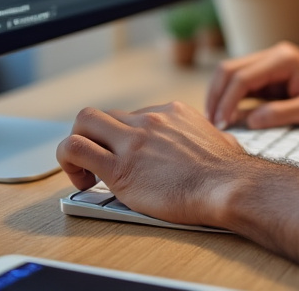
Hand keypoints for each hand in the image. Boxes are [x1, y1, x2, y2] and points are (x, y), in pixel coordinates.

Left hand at [56, 100, 247, 226]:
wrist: (228, 186)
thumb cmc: (229, 171)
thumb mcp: (220, 139)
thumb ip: (206, 137)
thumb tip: (217, 142)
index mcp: (172, 112)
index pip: (132, 115)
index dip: (123, 138)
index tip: (127, 156)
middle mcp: (150, 120)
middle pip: (103, 115)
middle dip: (94, 138)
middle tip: (98, 162)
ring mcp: (133, 140)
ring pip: (84, 122)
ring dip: (77, 143)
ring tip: (85, 170)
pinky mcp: (119, 167)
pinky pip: (76, 149)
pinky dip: (69, 161)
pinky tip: (82, 180)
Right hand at [206, 41, 298, 129]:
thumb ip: (280, 114)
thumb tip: (247, 121)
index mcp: (284, 59)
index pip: (243, 76)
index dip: (227, 101)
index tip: (221, 125)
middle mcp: (274, 54)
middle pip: (230, 69)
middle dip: (216, 95)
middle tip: (211, 124)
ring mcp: (270, 61)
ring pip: (232, 73)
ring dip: (220, 96)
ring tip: (215, 122)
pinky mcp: (269, 73)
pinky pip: (243, 82)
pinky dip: (231, 97)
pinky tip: (227, 116)